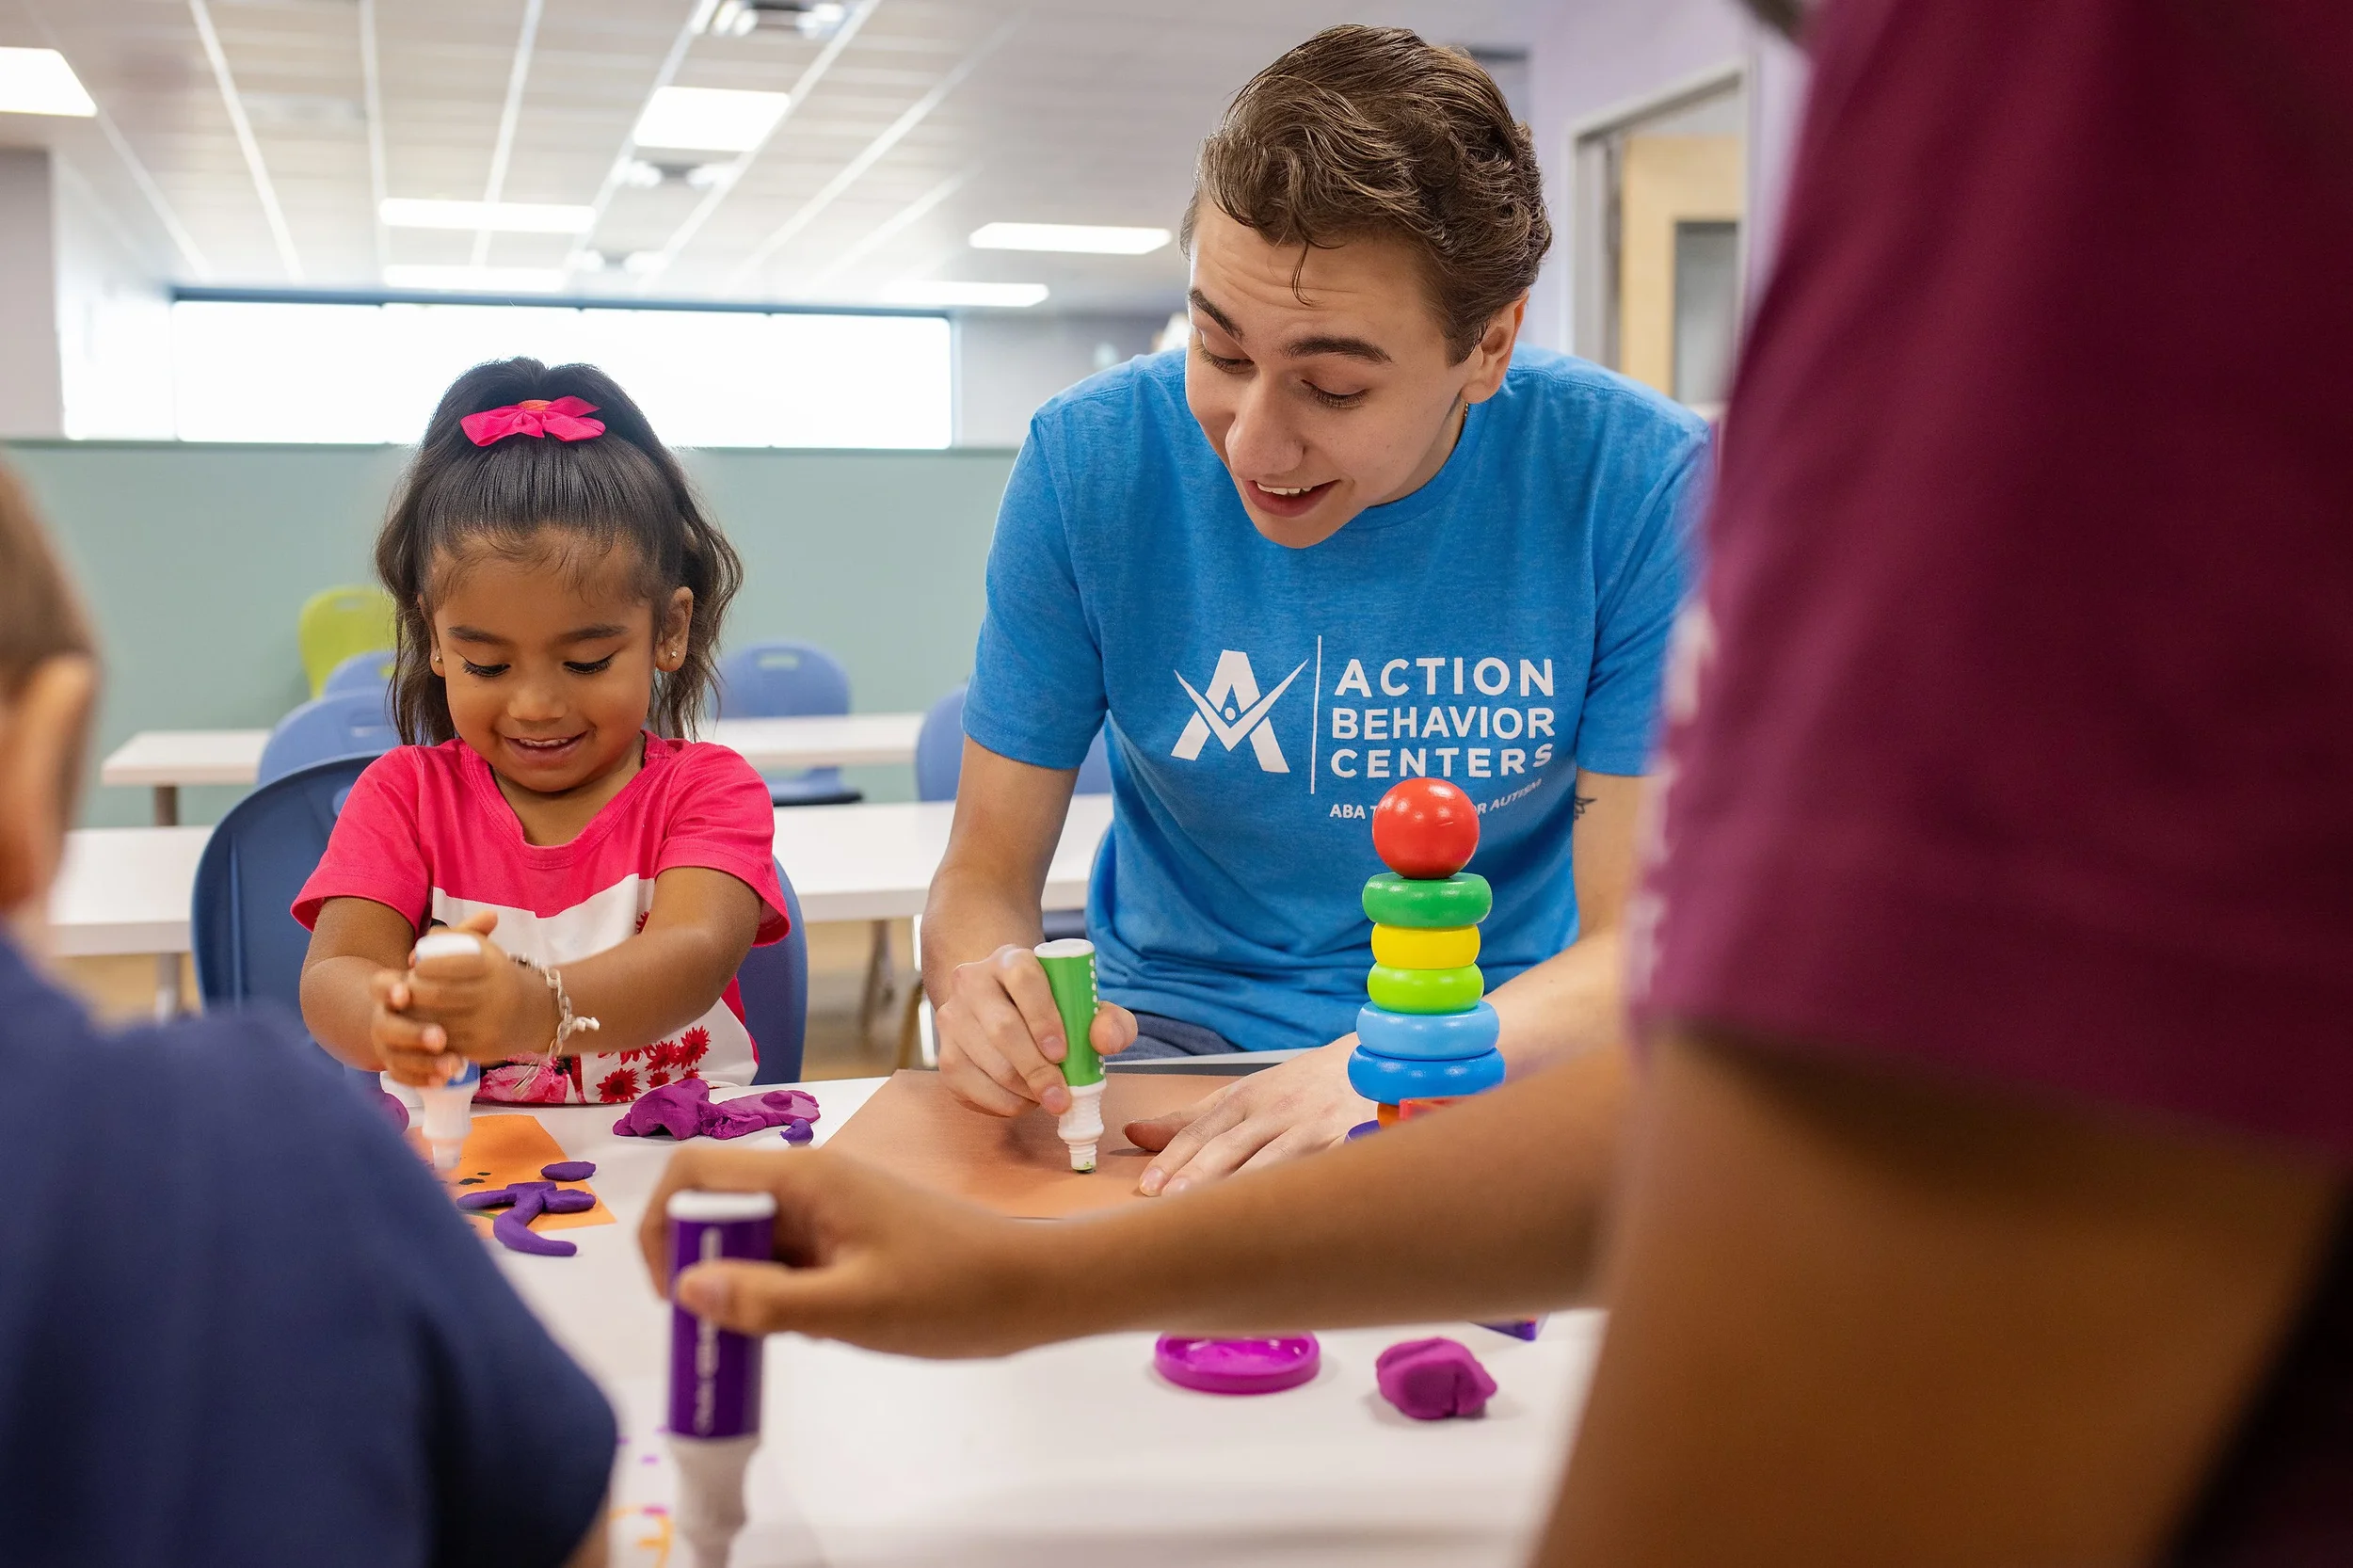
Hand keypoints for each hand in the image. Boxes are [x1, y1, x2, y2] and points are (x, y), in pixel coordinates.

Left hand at [377, 911, 553, 1073]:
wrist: (534, 1012)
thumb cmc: (496, 976)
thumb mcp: (482, 949)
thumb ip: (448, 940)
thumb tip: (414, 957)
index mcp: (490, 967)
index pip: (443, 964)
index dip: (422, 967)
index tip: (416, 967)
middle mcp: (492, 996)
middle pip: (436, 994)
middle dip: (413, 991)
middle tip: (405, 990)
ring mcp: (487, 1025)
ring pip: (436, 1021)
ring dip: (415, 1015)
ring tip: (410, 1007)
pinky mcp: (482, 1048)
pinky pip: (445, 1044)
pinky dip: (429, 1036)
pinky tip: (423, 1027)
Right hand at [638, 1143, 1060, 1358]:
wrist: (1033, 1288)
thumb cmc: (952, 1293)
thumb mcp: (854, 1309)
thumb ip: (768, 1300)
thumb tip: (688, 1287)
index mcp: (806, 1177)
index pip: (696, 1172)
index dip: (666, 1226)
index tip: (679, 1296)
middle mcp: (811, 1181)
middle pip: (717, 1205)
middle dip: (701, 1265)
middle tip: (720, 1334)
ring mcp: (831, 1208)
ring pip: (750, 1236)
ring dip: (740, 1286)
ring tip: (769, 1340)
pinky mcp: (848, 1236)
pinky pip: (785, 1256)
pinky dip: (777, 1292)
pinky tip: (809, 1331)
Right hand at [933, 943, 1135, 1117]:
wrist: (1001, 1006)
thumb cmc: (1051, 1008)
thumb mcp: (1086, 1006)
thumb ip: (1110, 1021)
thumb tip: (1103, 1041)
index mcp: (1011, 959)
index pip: (1023, 979)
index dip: (1043, 1018)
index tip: (1062, 1052)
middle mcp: (973, 981)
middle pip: (1001, 1027)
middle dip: (1035, 1070)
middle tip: (1061, 1098)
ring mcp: (952, 1017)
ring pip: (984, 1060)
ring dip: (1021, 1090)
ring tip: (1047, 1098)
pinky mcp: (943, 1053)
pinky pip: (968, 1086)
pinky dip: (1000, 1102)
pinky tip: (1023, 1101)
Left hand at [1127, 1037, 1369, 1196]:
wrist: (1373, 1065)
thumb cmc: (1300, 1087)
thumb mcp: (1244, 1093)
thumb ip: (1190, 1117)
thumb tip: (1135, 1132)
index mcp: (1247, 1098)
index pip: (1203, 1130)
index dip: (1175, 1157)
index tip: (1148, 1185)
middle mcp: (1277, 1111)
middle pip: (1231, 1145)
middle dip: (1199, 1174)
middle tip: (1170, 1202)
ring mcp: (1312, 1129)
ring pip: (1272, 1161)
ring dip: (1241, 1188)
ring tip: (1212, 1218)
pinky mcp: (1346, 1145)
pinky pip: (1319, 1172)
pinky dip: (1298, 1192)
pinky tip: (1279, 1217)